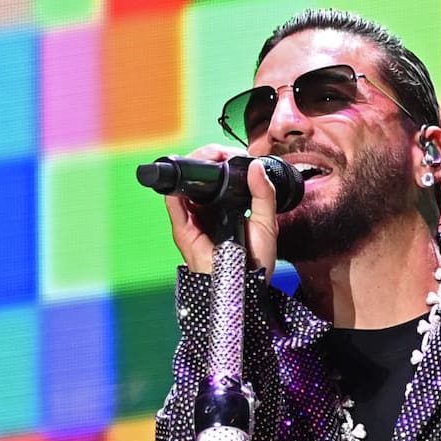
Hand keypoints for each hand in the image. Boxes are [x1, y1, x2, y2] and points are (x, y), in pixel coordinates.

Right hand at [164, 144, 279, 280]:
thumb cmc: (255, 261)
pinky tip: (187, 177)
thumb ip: (264, 194)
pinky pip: (174, 205)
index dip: (223, 161)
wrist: (245, 287)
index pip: (220, 178)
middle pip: (201, 179)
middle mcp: (208, 211)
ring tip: (208, 159)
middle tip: (220, 154)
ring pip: (185, 186)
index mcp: (227, 207)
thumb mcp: (267, 223)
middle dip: (208, 160)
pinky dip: (177, 189)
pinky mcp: (184, 230)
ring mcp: (193, 219)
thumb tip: (255, 165)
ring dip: (194, 168)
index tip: (233, 155)